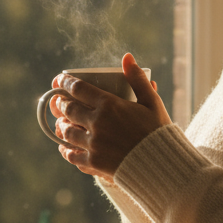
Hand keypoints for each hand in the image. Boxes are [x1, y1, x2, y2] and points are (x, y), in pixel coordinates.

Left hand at [49, 52, 170, 179]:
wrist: (163, 165)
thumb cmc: (158, 131)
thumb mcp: (152, 101)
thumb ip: (137, 79)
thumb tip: (127, 57)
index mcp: (109, 105)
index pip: (78, 88)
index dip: (65, 82)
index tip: (59, 80)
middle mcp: (97, 123)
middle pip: (69, 109)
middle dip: (62, 104)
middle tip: (60, 102)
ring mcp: (93, 144)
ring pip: (66, 132)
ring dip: (61, 126)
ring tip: (62, 123)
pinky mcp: (94, 163)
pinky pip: (72, 155)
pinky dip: (66, 150)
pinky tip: (65, 147)